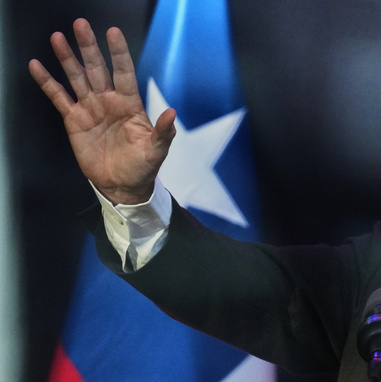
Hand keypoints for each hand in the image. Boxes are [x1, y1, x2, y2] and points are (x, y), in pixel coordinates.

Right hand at [28, 18, 174, 204]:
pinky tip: (36, 66)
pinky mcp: (74, 120)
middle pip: (97, 68)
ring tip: (57, 37)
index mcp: (130, 104)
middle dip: (89, 47)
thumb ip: (163, 132)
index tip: (113, 32)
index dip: (119, 53)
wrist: (123, 186)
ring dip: (67, 58)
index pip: (124, 73)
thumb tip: (172, 113)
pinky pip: (59, 97)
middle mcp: (109, 101)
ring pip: (77, 77)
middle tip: (80, 24)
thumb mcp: (156, 151)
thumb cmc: (143, 167)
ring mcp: (91, 108)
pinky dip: (47, 82)